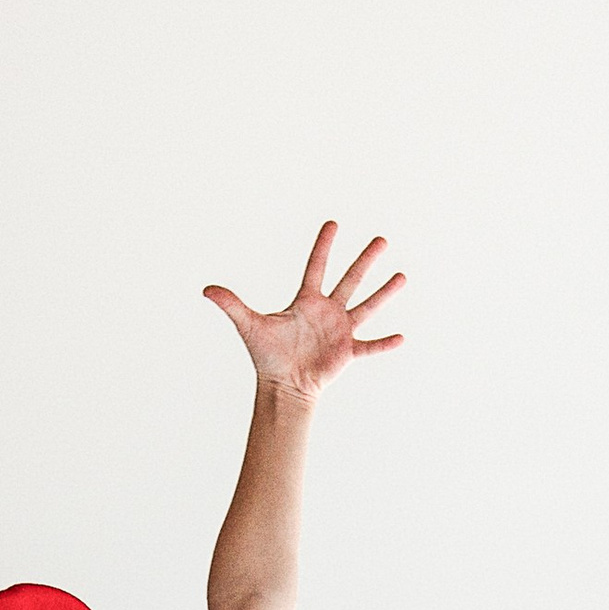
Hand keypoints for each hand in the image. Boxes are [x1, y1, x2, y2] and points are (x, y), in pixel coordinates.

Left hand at [203, 220, 404, 396]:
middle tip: (381, 240)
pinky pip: (370, 346)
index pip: (316, 267)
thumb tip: (206, 289)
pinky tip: (402, 337)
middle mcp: (327, 311)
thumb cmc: (266, 356)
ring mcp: (340, 330)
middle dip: (365, 260)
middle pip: (350, 279)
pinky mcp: (347, 352)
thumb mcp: (249, 325)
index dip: (323, 246)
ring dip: (384, 293)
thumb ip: (231, 305)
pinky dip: (385, 344)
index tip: (332, 224)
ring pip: (367, 306)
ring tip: (402, 276)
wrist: (282, 386)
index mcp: (306, 301)